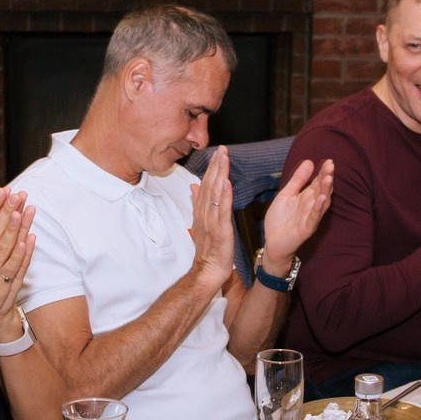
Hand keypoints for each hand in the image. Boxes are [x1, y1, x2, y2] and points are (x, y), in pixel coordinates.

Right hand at [189, 147, 237, 287]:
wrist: (207, 270)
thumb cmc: (208, 249)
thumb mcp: (201, 223)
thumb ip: (198, 203)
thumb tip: (193, 186)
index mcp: (202, 211)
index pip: (206, 185)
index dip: (211, 168)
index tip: (217, 152)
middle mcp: (205, 213)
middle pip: (209, 185)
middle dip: (216, 166)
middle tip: (222, 148)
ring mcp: (212, 221)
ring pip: (215, 194)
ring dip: (219, 175)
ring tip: (224, 159)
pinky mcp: (220, 230)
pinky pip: (222, 211)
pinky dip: (224, 196)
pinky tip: (226, 183)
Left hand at [258, 157, 334, 274]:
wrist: (272, 242)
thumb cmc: (280, 220)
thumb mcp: (286, 195)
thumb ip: (297, 180)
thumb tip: (309, 162)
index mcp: (307, 197)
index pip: (318, 182)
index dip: (323, 172)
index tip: (328, 161)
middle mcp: (311, 206)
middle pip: (322, 190)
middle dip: (326, 178)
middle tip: (331, 165)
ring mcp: (310, 218)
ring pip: (321, 203)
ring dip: (325, 191)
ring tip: (329, 178)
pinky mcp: (306, 229)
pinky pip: (314, 218)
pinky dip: (317, 208)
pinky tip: (321, 198)